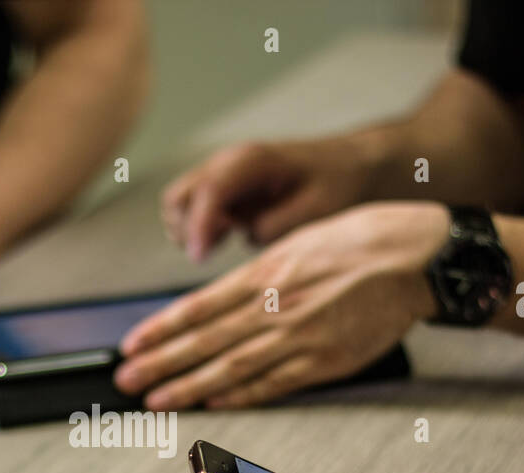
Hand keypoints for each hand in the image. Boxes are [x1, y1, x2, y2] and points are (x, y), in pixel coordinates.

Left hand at [115, 201, 446, 409]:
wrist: (416, 257)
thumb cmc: (361, 241)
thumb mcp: (299, 242)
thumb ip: (260, 274)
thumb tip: (222, 299)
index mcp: (266, 273)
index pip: (198, 307)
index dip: (160, 329)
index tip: (131, 344)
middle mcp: (276, 307)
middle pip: (205, 341)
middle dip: (160, 363)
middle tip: (127, 379)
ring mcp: (300, 338)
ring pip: (232, 367)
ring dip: (189, 386)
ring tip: (158, 399)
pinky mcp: (325, 362)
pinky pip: (274, 383)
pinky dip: (241, 395)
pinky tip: (214, 403)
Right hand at [162, 138, 371, 260]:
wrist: (346, 165)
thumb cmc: (336, 185)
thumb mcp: (317, 210)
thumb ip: (277, 225)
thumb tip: (245, 235)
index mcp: (252, 161)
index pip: (209, 192)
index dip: (200, 228)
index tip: (201, 259)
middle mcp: (227, 162)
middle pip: (178, 198)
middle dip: (188, 230)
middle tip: (217, 249)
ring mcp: (220, 173)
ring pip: (178, 205)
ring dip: (190, 230)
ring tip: (225, 239)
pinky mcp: (221, 188)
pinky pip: (192, 211)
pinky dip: (199, 228)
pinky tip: (227, 233)